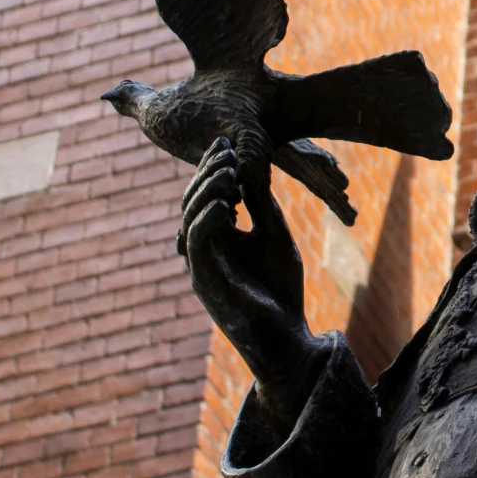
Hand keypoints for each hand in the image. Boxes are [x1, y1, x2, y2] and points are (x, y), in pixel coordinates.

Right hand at [181, 138, 313, 386]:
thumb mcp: (275, 236)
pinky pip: (197, 244)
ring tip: (230, 171)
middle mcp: (205, 248)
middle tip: (227, 149)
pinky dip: (207, 219)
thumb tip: (252, 168)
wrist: (287, 336)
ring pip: (190, 218)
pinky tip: (226, 203)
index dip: (214, 167)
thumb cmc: (280, 290)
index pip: (208, 193)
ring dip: (208, 191)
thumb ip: (261, 206)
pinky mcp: (204, 282)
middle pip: (193, 201)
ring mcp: (201, 265)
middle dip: (208, 172)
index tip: (228, 141)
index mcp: (220, 236)